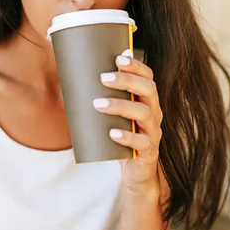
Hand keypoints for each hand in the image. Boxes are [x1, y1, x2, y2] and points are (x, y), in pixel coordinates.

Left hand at [94, 49, 163, 195]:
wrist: (135, 171)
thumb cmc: (120, 138)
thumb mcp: (113, 116)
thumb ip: (103, 98)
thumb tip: (75, 76)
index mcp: (147, 101)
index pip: (148, 77)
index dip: (136, 66)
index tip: (118, 58)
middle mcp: (154, 113)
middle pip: (148, 90)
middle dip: (126, 80)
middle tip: (102, 78)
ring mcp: (153, 132)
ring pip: (144, 113)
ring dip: (120, 106)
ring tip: (98, 104)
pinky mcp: (149, 152)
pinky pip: (142, 142)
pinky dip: (127, 137)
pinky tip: (112, 133)